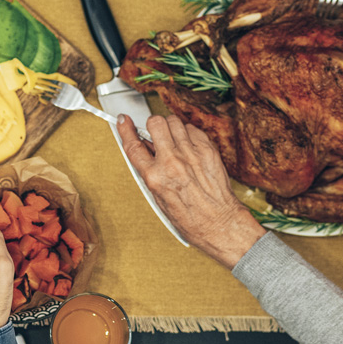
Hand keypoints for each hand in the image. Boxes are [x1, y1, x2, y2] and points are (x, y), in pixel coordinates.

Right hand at [118, 114, 265, 268]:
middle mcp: (172, 162)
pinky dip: (188, 134)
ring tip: (174, 140)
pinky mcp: (208, 150)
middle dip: (153, 125)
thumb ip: (149, 171)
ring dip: (170, 128)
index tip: (123, 120)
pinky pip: (192, 129)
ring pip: (174, 121)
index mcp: (156, 177)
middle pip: (155, 123)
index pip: (134, 145)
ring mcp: (191, 154)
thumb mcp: (158, 197)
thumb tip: (144, 150)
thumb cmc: (190, 217)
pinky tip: (188, 146)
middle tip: (156, 133)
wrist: (219, 223)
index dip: (125, 129)